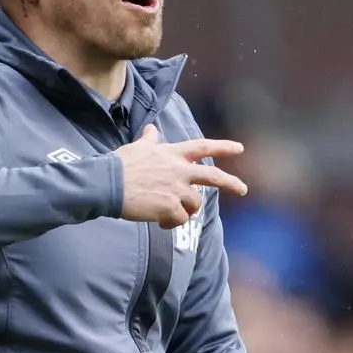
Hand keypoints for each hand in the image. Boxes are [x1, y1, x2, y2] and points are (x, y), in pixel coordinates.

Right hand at [117, 124, 246, 229]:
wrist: (109, 184)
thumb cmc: (120, 166)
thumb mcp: (137, 148)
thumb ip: (149, 140)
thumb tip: (151, 129)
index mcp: (172, 154)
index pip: (203, 147)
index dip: (223, 147)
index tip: (239, 148)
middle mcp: (179, 170)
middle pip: (213, 176)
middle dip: (231, 183)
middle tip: (243, 190)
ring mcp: (176, 189)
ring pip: (195, 204)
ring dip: (186, 212)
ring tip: (170, 216)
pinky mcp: (170, 207)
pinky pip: (181, 220)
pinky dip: (172, 224)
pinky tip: (161, 223)